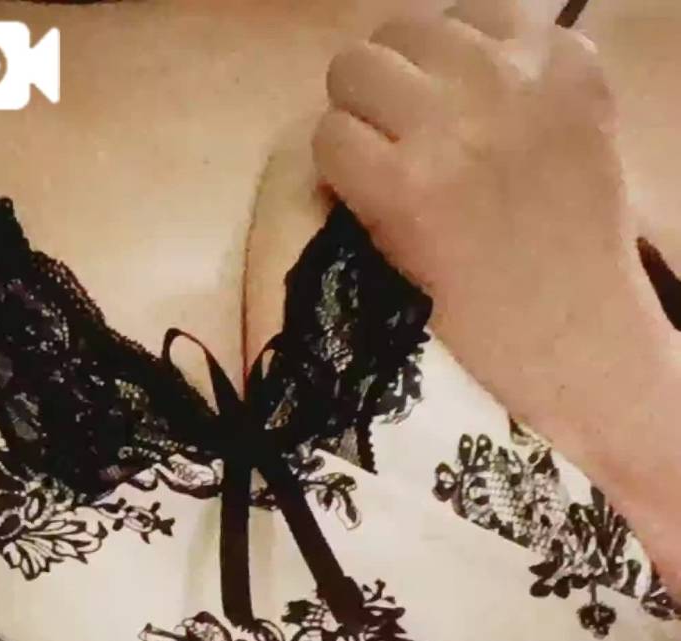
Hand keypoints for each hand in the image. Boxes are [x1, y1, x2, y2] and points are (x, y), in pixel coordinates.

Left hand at [313, 1, 675, 489]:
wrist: (575, 339)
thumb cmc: (579, 260)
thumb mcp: (580, 142)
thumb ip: (526, 93)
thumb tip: (442, 75)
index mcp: (560, 65)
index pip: (472, 15)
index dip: (441, 64)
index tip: (442, 111)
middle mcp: (504, 81)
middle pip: (404, 33)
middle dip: (391, 83)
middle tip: (396, 140)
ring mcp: (449, 131)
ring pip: (355, 70)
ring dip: (354, 116)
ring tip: (376, 167)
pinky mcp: (402, 188)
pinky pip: (330, 138)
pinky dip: (334, 169)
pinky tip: (363, 203)